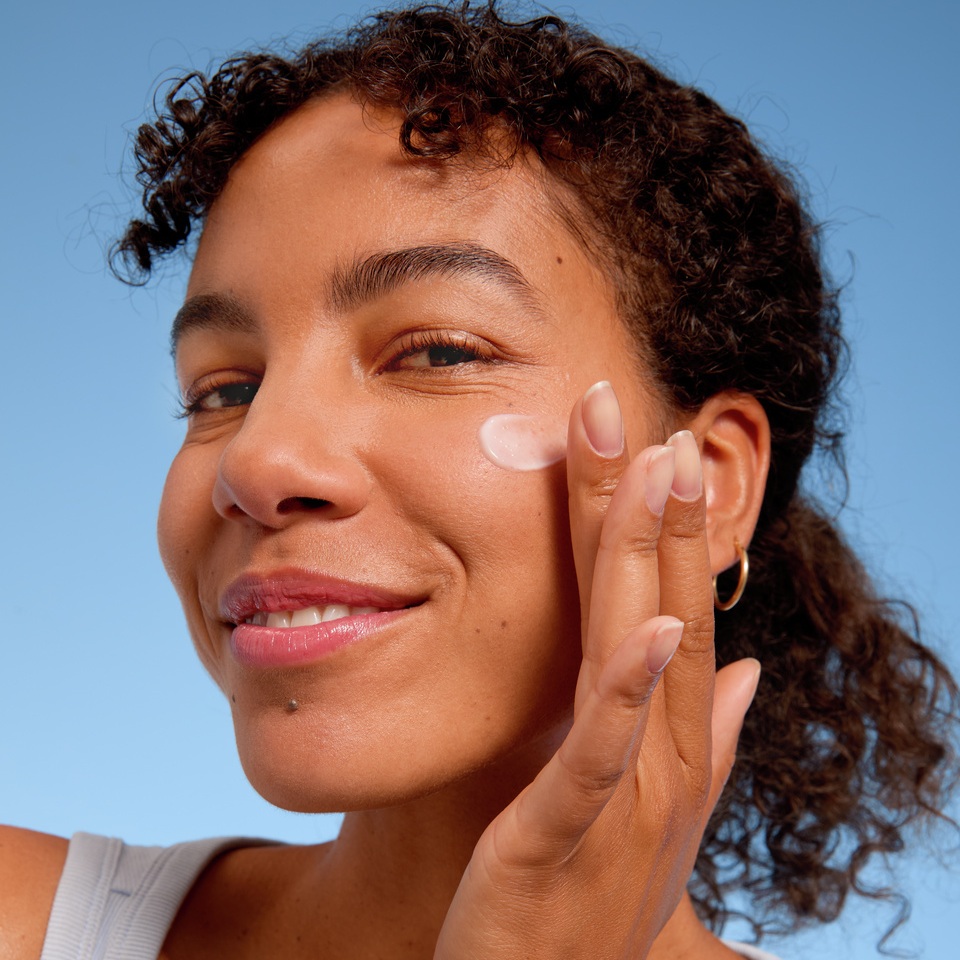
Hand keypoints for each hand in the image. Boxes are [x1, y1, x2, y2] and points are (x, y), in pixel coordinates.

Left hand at [434, 382, 760, 958]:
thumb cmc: (583, 902)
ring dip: (653, 563)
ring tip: (660, 474)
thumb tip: (740, 671)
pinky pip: (602, 752)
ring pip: (641, 659)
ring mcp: (624, 798)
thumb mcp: (647, 813)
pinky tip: (656, 626)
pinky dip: (630, 688)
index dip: (672, 537)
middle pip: (665, 616)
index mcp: (668, 748)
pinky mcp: (567, 834)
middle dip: (662, 518)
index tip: (666, 454)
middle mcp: (662, 764)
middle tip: (660, 424)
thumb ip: (700, 739)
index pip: (673, 618)